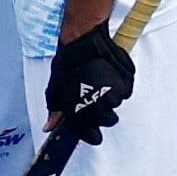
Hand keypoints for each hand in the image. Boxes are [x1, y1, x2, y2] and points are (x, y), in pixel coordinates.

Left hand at [45, 22, 134, 144]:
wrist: (84, 39)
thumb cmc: (69, 62)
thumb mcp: (56, 88)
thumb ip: (55, 111)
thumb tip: (49, 127)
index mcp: (81, 109)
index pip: (91, 136)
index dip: (91, 134)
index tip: (92, 132)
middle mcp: (100, 104)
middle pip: (108, 120)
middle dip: (102, 111)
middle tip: (94, 95)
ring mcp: (116, 93)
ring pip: (117, 104)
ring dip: (110, 96)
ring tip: (99, 79)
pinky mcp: (127, 81)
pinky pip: (126, 91)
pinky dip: (120, 85)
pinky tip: (109, 74)